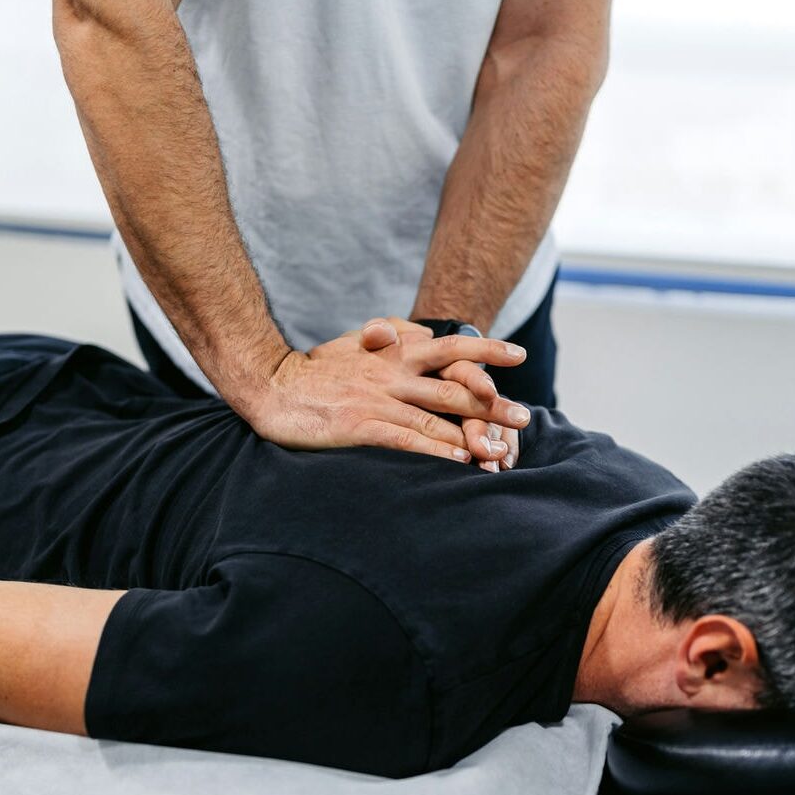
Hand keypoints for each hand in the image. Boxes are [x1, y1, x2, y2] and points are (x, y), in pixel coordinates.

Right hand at [238, 321, 530, 461]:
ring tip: (501, 450)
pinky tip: (457, 462)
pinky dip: (434, 452)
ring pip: (435, 418)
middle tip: (524, 416)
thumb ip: (385, 337)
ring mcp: (377, 400)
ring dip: (471, 436)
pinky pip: (405, 440)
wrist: (270, 386)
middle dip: (492, 404)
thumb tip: (415, 332)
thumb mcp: (352, 344)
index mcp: (392, 352)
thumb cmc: (313, 370)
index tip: (518, 355)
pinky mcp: (360, 425)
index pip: (449, 346)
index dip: (486, 351)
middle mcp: (391, 374)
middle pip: (453, 387)